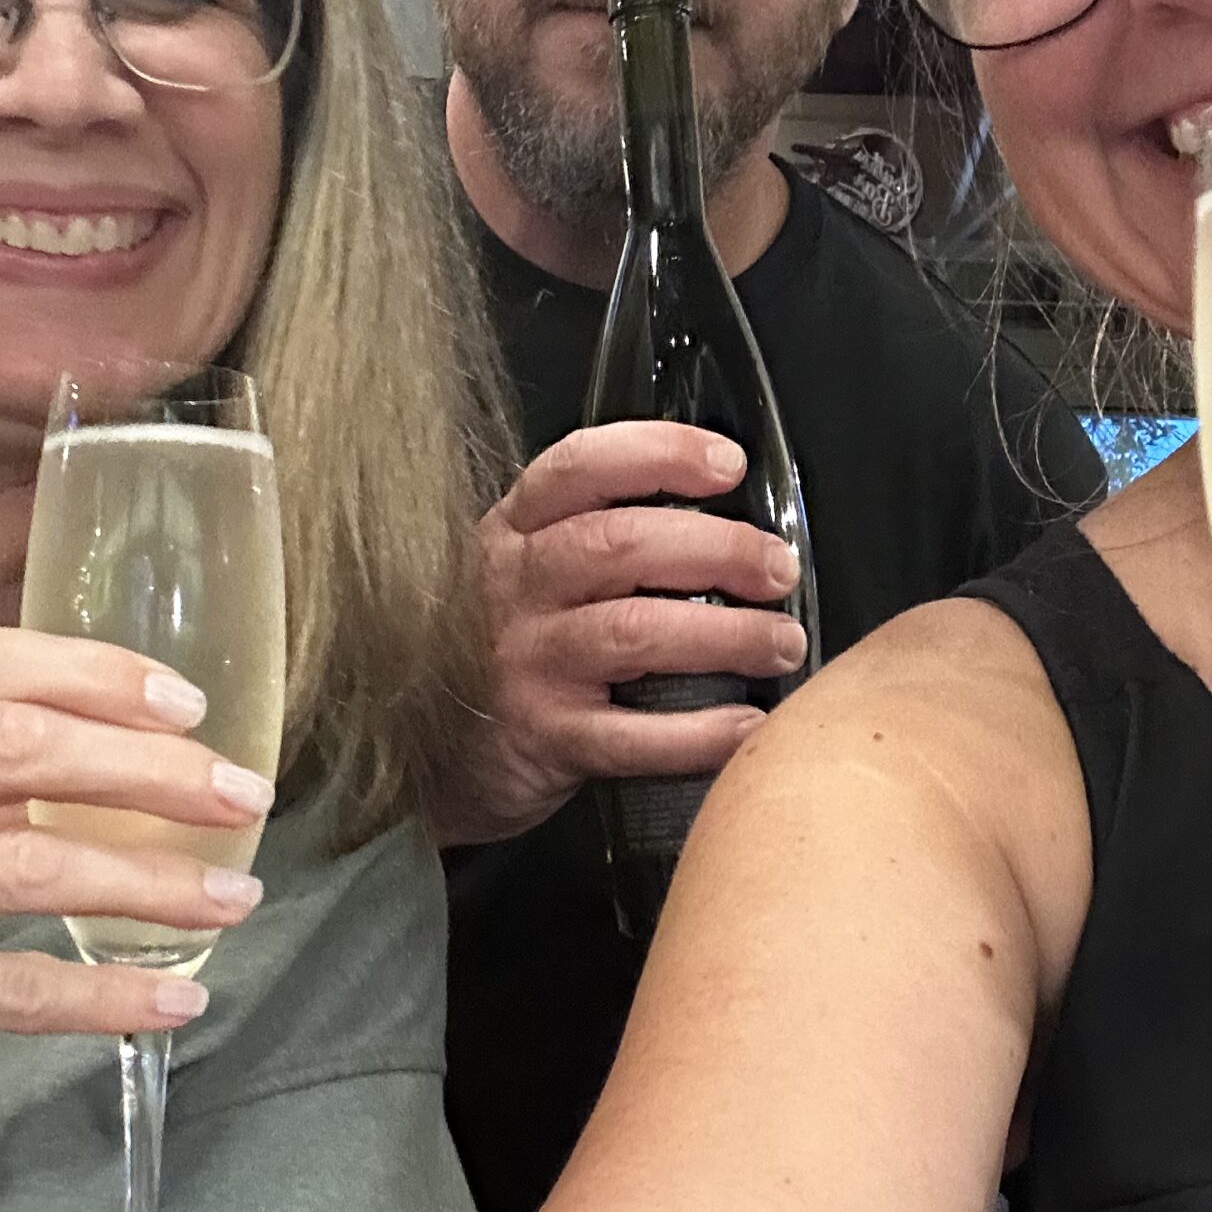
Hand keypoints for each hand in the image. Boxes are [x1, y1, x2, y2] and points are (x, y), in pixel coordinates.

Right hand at [0, 628, 276, 1181]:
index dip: (94, 675)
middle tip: (242, 796)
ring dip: (155, 882)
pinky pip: (10, 984)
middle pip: (19, 749)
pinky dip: (106, 992)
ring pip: (33, 866)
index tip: (188, 705)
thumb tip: (118, 750)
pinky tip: (175, 996)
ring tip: (234, 897)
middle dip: (153, 771)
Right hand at [427, 422, 807, 844]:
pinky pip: (631, 736)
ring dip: (726, 634)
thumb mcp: (525, 572)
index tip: (728, 465)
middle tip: (777, 569)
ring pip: (634, 631)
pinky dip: (699, 732)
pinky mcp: (542, 738)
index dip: (661, 454)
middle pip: (621, 543)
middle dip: (719, 548)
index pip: (582, 467)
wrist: (432, 757)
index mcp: (514, 532)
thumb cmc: (502, 652)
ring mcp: (525, 663)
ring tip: (780, 642)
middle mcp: (513, 588)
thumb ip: (596, 534)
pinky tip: (747, 726)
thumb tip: (723, 518)